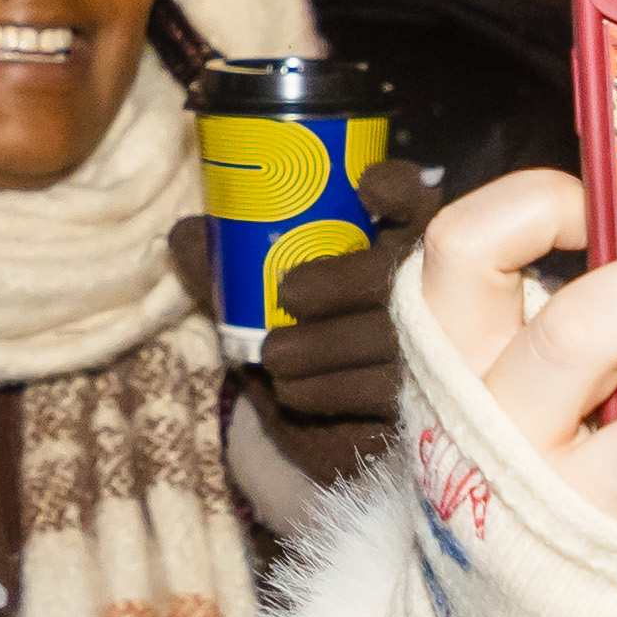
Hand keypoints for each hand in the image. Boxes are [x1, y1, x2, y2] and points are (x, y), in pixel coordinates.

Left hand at [254, 160, 430, 456]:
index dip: (394, 186)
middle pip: (397, 270)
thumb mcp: (254, 299)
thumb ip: (226, 265)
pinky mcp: (423, 397)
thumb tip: (185, 233)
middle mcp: (423, 285)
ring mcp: (431, 343)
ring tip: (274, 356)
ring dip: (324, 343)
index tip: (365, 187)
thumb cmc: (295, 338)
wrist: (318, 429)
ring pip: (389, 333)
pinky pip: (381, 388)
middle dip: (343, 280)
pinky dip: (328, 387)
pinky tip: (292, 389)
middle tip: (290, 293)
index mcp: (389, 242)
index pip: (411, 198)